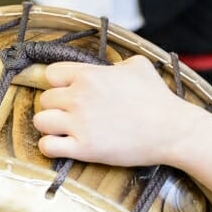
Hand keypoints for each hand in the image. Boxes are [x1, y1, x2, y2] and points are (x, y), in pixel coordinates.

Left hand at [34, 56, 207, 167]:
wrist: (171, 129)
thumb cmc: (158, 98)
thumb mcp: (139, 66)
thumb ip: (117, 63)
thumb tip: (111, 66)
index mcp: (89, 75)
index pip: (51, 74)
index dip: (57, 84)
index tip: (67, 92)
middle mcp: (79, 97)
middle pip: (44, 99)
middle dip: (55, 107)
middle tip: (70, 114)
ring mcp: (80, 123)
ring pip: (40, 121)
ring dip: (49, 126)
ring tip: (64, 130)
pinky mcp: (84, 148)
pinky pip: (48, 146)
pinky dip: (50, 147)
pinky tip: (63, 146)